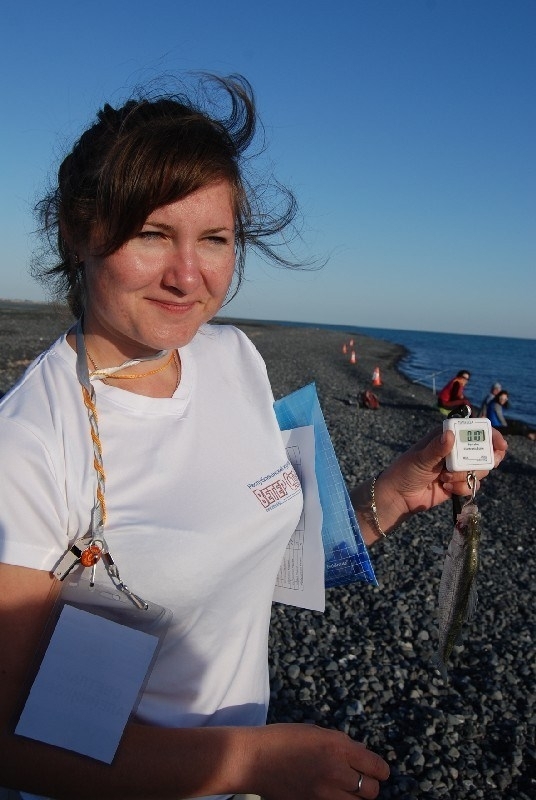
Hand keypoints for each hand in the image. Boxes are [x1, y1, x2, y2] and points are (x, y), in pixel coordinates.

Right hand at [251, 723, 388, 798]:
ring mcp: (324, 793)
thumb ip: (343, 744)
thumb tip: (364, 754)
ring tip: (344, 788)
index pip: (377, 767)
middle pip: (371, 790)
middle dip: (369, 784)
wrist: (254, 758)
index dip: (379, 769)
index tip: (376, 770)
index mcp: (338, 747)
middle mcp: (335, 771)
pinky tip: (331, 794)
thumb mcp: (317, 732)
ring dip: (355, 797)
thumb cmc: (284, 739)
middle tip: (359, 779)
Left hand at [375, 426, 507, 528]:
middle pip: (483, 451)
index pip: (473, 430)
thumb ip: (437, 448)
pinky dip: (462, 487)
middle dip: (482, 460)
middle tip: (476, 466)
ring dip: (465, 475)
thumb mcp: (420, 458)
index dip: (490, 435)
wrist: (399, 496)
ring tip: (445, 478)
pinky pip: (472, 484)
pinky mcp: (459, 483)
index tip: (499, 444)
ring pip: (480, 469)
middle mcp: (455, 450)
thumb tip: (450, 434)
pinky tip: (446, 487)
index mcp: (446, 436)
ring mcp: (458, 467)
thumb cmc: (405, 471)